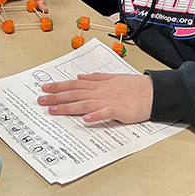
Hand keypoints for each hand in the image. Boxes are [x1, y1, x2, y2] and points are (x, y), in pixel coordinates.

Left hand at [36, 73, 152, 123]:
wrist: (154, 91)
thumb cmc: (135, 86)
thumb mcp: (113, 77)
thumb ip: (96, 78)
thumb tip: (80, 76)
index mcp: (99, 85)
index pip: (74, 85)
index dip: (59, 86)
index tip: (45, 88)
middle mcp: (100, 92)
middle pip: (74, 94)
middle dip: (56, 97)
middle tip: (40, 100)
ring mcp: (109, 101)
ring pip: (84, 103)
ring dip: (68, 107)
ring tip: (54, 110)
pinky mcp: (119, 110)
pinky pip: (105, 113)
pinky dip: (95, 116)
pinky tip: (85, 120)